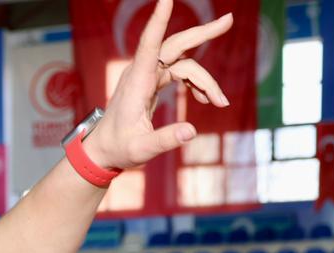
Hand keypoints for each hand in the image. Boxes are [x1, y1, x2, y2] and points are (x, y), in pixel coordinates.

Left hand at [83, 0, 232, 172]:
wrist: (103, 150)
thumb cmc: (118, 148)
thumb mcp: (141, 150)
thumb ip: (165, 140)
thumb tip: (192, 132)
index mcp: (137, 82)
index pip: (149, 44)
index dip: (158, 20)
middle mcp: (142, 72)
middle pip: (176, 44)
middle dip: (203, 33)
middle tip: (229, 21)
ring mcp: (147, 74)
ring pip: (184, 63)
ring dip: (205, 79)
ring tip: (220, 102)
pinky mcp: (152, 81)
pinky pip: (180, 72)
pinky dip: (196, 83)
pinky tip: (205, 99)